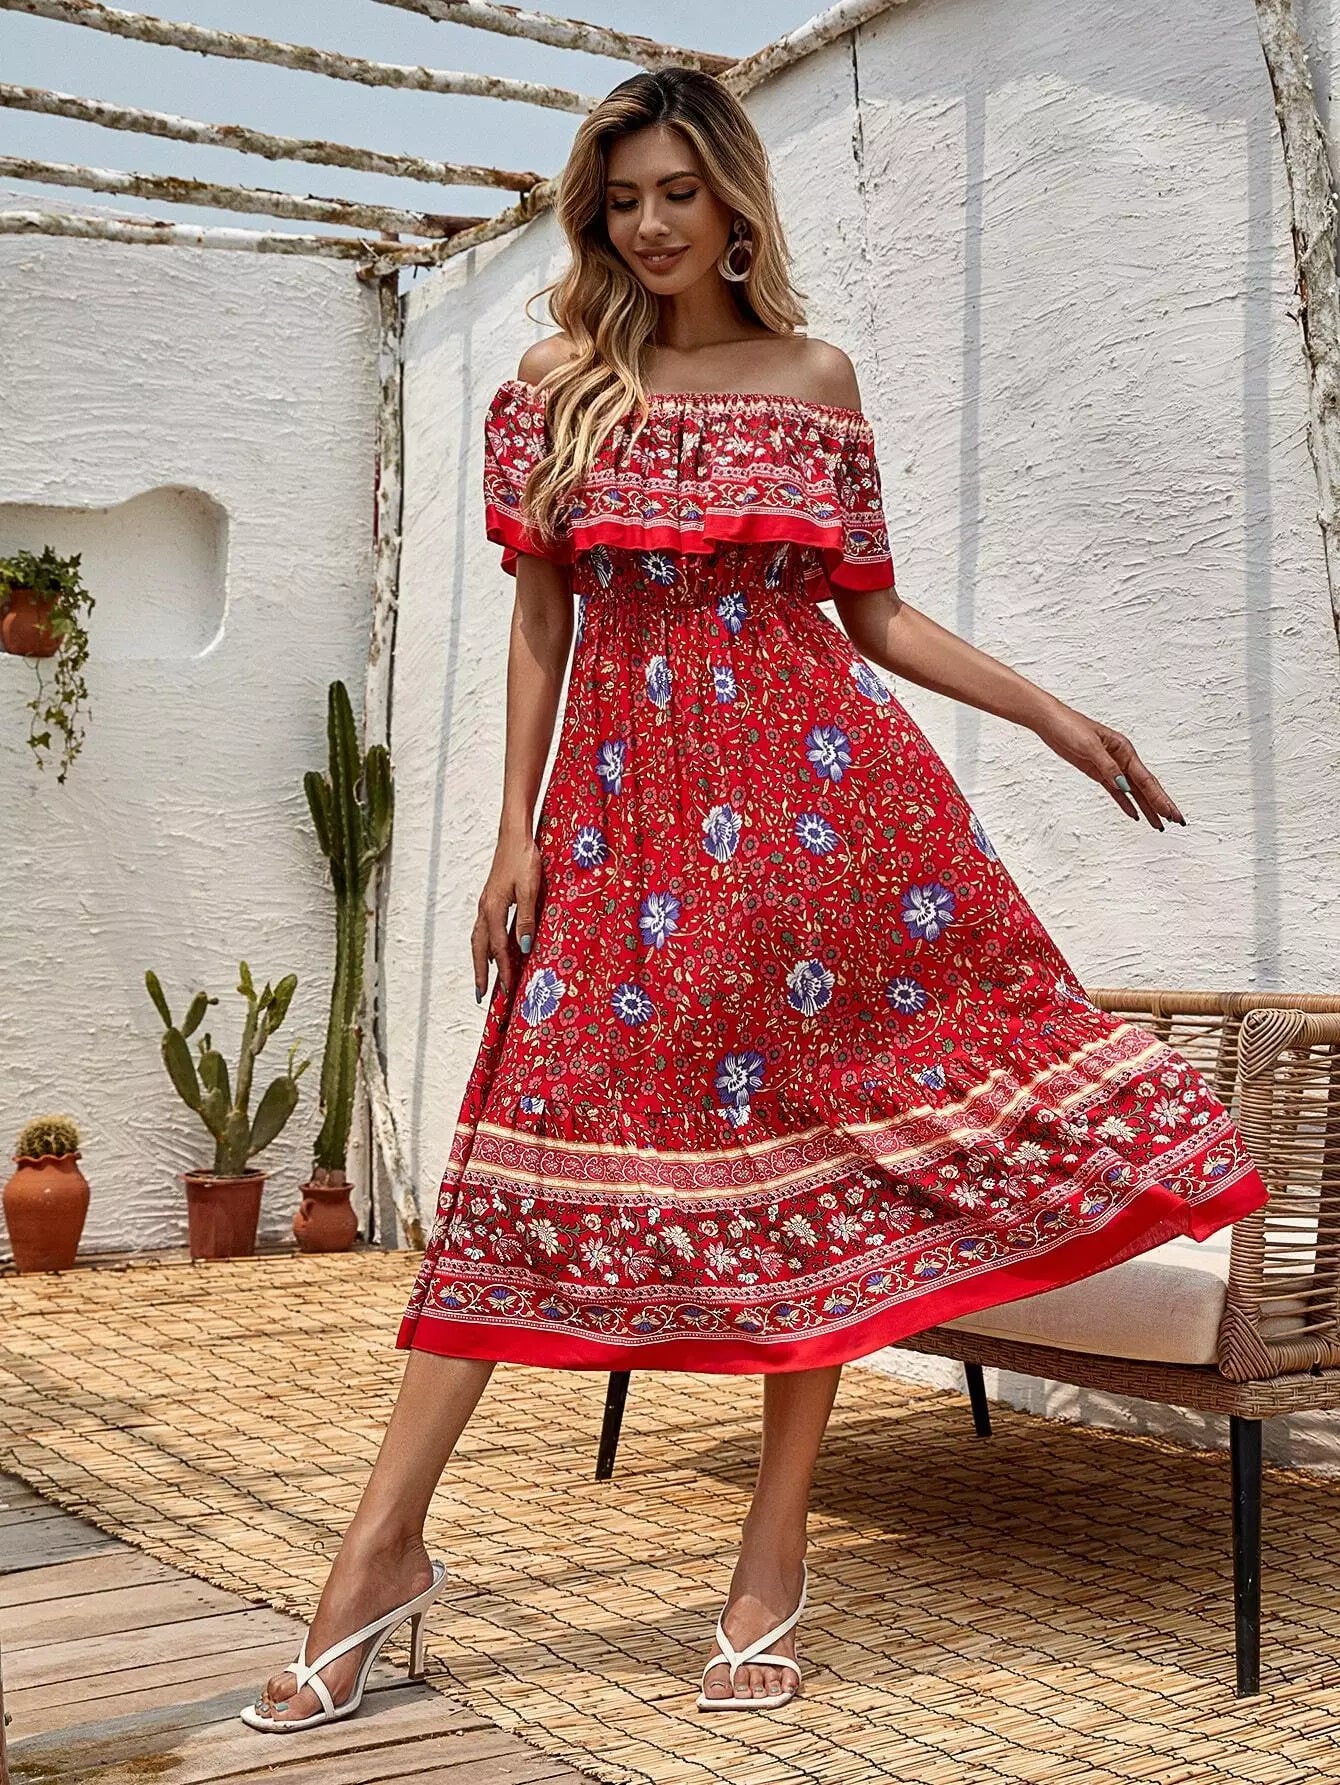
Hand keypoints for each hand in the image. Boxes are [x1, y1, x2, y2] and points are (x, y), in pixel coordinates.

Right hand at [471, 828, 541, 1002]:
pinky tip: (492, 948)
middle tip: (480, 995)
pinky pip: (483, 928)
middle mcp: (485, 909)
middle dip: (481, 973)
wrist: (514, 834)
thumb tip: (523, 946)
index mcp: (493, 909)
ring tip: (483, 978)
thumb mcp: (530, 889)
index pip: (498, 948)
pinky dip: (484, 944)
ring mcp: (485, 903)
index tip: (508, 991)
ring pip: (478, 938)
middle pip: (480, 948)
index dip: (504, 971)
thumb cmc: (525, 859)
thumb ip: (526, 918)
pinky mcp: (490, 897)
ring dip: (480, 960)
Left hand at [1032, 700, 1185, 829]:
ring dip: (1146, 808)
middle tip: (1177, 820)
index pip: (1146, 780)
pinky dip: (1126, 803)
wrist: (1050, 721)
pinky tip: (1134, 814)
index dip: (1160, 798)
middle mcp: (1121, 759)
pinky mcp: (1098, 772)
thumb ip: (1107, 766)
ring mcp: (1110, 767)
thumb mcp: (1089, 745)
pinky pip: (1116, 792)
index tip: (1172, 813)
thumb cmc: (1069, 726)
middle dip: (1161, 805)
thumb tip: (1124, 785)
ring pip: (1133, 792)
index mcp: (1124, 750)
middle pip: (1145, 787)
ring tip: (1158, 824)